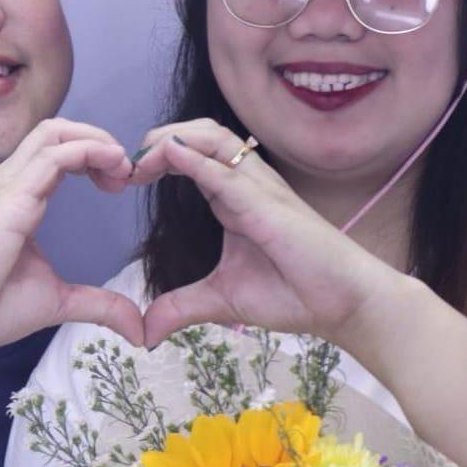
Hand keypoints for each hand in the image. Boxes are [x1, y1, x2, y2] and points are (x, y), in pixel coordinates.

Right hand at [0, 118, 144, 361]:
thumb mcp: (57, 302)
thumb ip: (98, 305)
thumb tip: (137, 327)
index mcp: (17, 198)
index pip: (57, 153)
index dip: (94, 158)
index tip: (119, 185)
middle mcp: (9, 182)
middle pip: (57, 131)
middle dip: (99, 141)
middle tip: (125, 174)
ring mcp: (6, 185)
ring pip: (54, 133)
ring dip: (97, 141)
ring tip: (121, 168)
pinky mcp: (9, 196)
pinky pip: (53, 155)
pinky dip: (88, 151)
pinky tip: (111, 168)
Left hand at [130, 119, 404, 349]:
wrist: (343, 305)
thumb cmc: (295, 294)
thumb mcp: (221, 300)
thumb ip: (181, 308)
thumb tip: (144, 333)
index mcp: (232, 197)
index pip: (190, 154)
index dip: (155, 156)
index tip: (123, 179)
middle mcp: (246, 183)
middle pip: (198, 133)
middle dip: (157, 139)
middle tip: (125, 168)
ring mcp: (259, 190)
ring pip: (212, 139)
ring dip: (171, 140)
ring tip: (141, 162)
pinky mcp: (269, 207)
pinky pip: (227, 174)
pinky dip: (196, 161)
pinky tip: (170, 157)